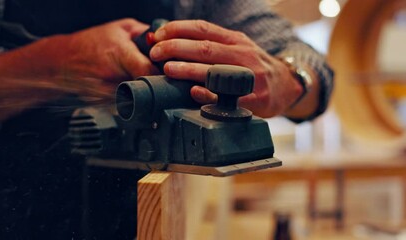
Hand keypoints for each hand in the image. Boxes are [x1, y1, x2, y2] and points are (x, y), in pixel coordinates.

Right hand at [0, 18, 157, 123]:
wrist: (61, 62)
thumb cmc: (90, 43)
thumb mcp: (118, 28)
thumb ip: (142, 33)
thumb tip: (162, 40)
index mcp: (120, 54)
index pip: (150, 71)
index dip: (161, 74)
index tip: (167, 73)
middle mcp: (114, 75)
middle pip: (145, 88)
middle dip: (152, 85)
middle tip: (156, 80)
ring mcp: (107, 92)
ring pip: (136, 98)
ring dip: (140, 93)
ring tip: (134, 82)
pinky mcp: (103, 104)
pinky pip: (124, 104)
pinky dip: (128, 98)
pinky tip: (123, 89)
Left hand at [149, 20, 307, 117]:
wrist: (286, 86)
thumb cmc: (252, 67)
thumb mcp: (235, 48)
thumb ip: (209, 45)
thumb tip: (169, 42)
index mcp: (235, 40)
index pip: (202, 28)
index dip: (177, 30)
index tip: (157, 36)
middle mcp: (243, 54)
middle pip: (205, 47)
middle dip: (175, 48)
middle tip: (155, 53)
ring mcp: (250, 76)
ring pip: (215, 69)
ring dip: (187, 69)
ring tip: (167, 69)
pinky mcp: (255, 98)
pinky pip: (229, 96)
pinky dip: (208, 93)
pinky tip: (193, 92)